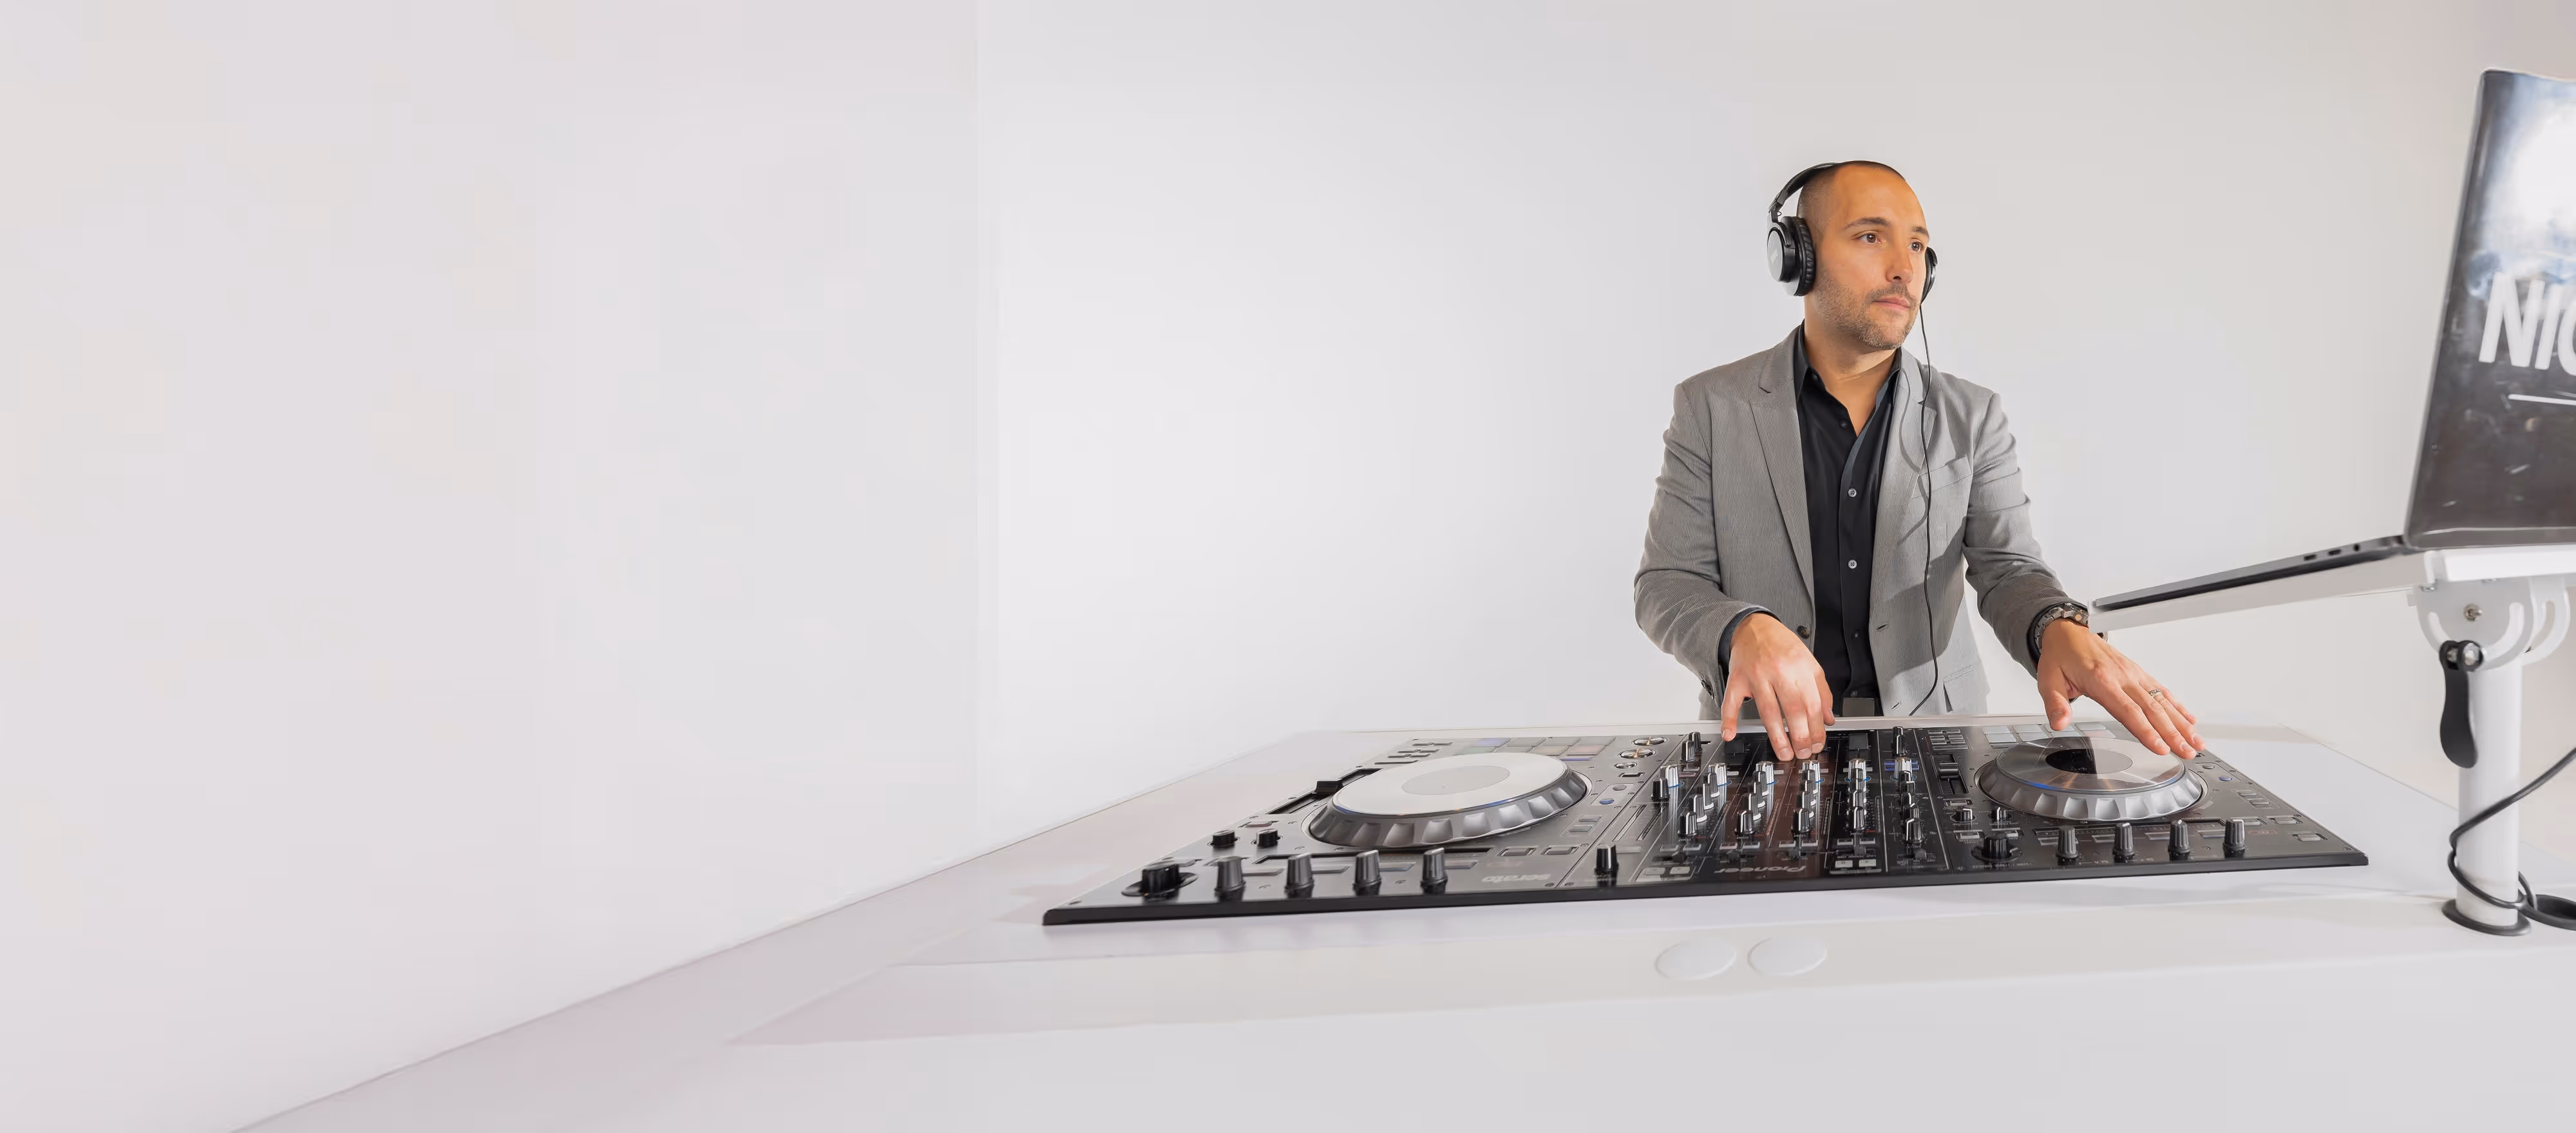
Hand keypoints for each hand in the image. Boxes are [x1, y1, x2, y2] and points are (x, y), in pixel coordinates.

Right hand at [1717, 613, 1833, 758]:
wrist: (1753, 626)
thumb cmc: (1781, 645)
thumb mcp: (1809, 662)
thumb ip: (1821, 690)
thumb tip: (1828, 718)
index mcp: (1800, 667)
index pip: (1812, 704)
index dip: (1817, 728)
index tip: (1818, 743)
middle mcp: (1779, 671)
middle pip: (1792, 709)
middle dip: (1800, 737)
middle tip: (1803, 752)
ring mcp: (1756, 676)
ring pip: (1768, 711)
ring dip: (1777, 736)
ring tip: (1785, 753)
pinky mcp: (1737, 679)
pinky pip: (1731, 701)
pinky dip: (1729, 719)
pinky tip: (1730, 733)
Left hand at [2034, 620, 2203, 756]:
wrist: (2068, 631)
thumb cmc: (2060, 656)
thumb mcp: (2047, 679)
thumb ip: (2055, 703)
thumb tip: (2058, 722)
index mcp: (2101, 680)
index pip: (2128, 711)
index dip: (2146, 731)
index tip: (2160, 747)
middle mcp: (2122, 676)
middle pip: (2152, 709)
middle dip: (2173, 733)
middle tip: (2188, 751)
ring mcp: (2133, 674)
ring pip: (2162, 701)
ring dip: (2182, 723)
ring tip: (2196, 742)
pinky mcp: (2138, 672)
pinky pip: (2161, 690)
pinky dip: (2178, 706)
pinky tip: (2190, 720)